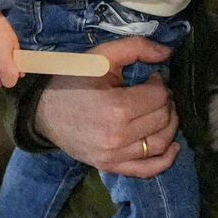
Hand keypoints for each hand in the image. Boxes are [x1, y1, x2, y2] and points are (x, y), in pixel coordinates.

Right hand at [30, 37, 179, 176]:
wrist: (44, 110)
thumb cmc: (73, 79)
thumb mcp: (102, 56)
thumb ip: (136, 47)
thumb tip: (168, 52)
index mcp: (116, 108)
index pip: (159, 97)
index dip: (160, 83)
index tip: (150, 78)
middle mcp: (118, 137)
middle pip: (163, 118)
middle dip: (166, 102)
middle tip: (155, 93)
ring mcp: (114, 156)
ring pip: (160, 143)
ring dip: (169, 125)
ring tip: (161, 111)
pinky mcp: (110, 167)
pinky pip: (147, 170)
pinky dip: (165, 160)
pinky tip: (173, 146)